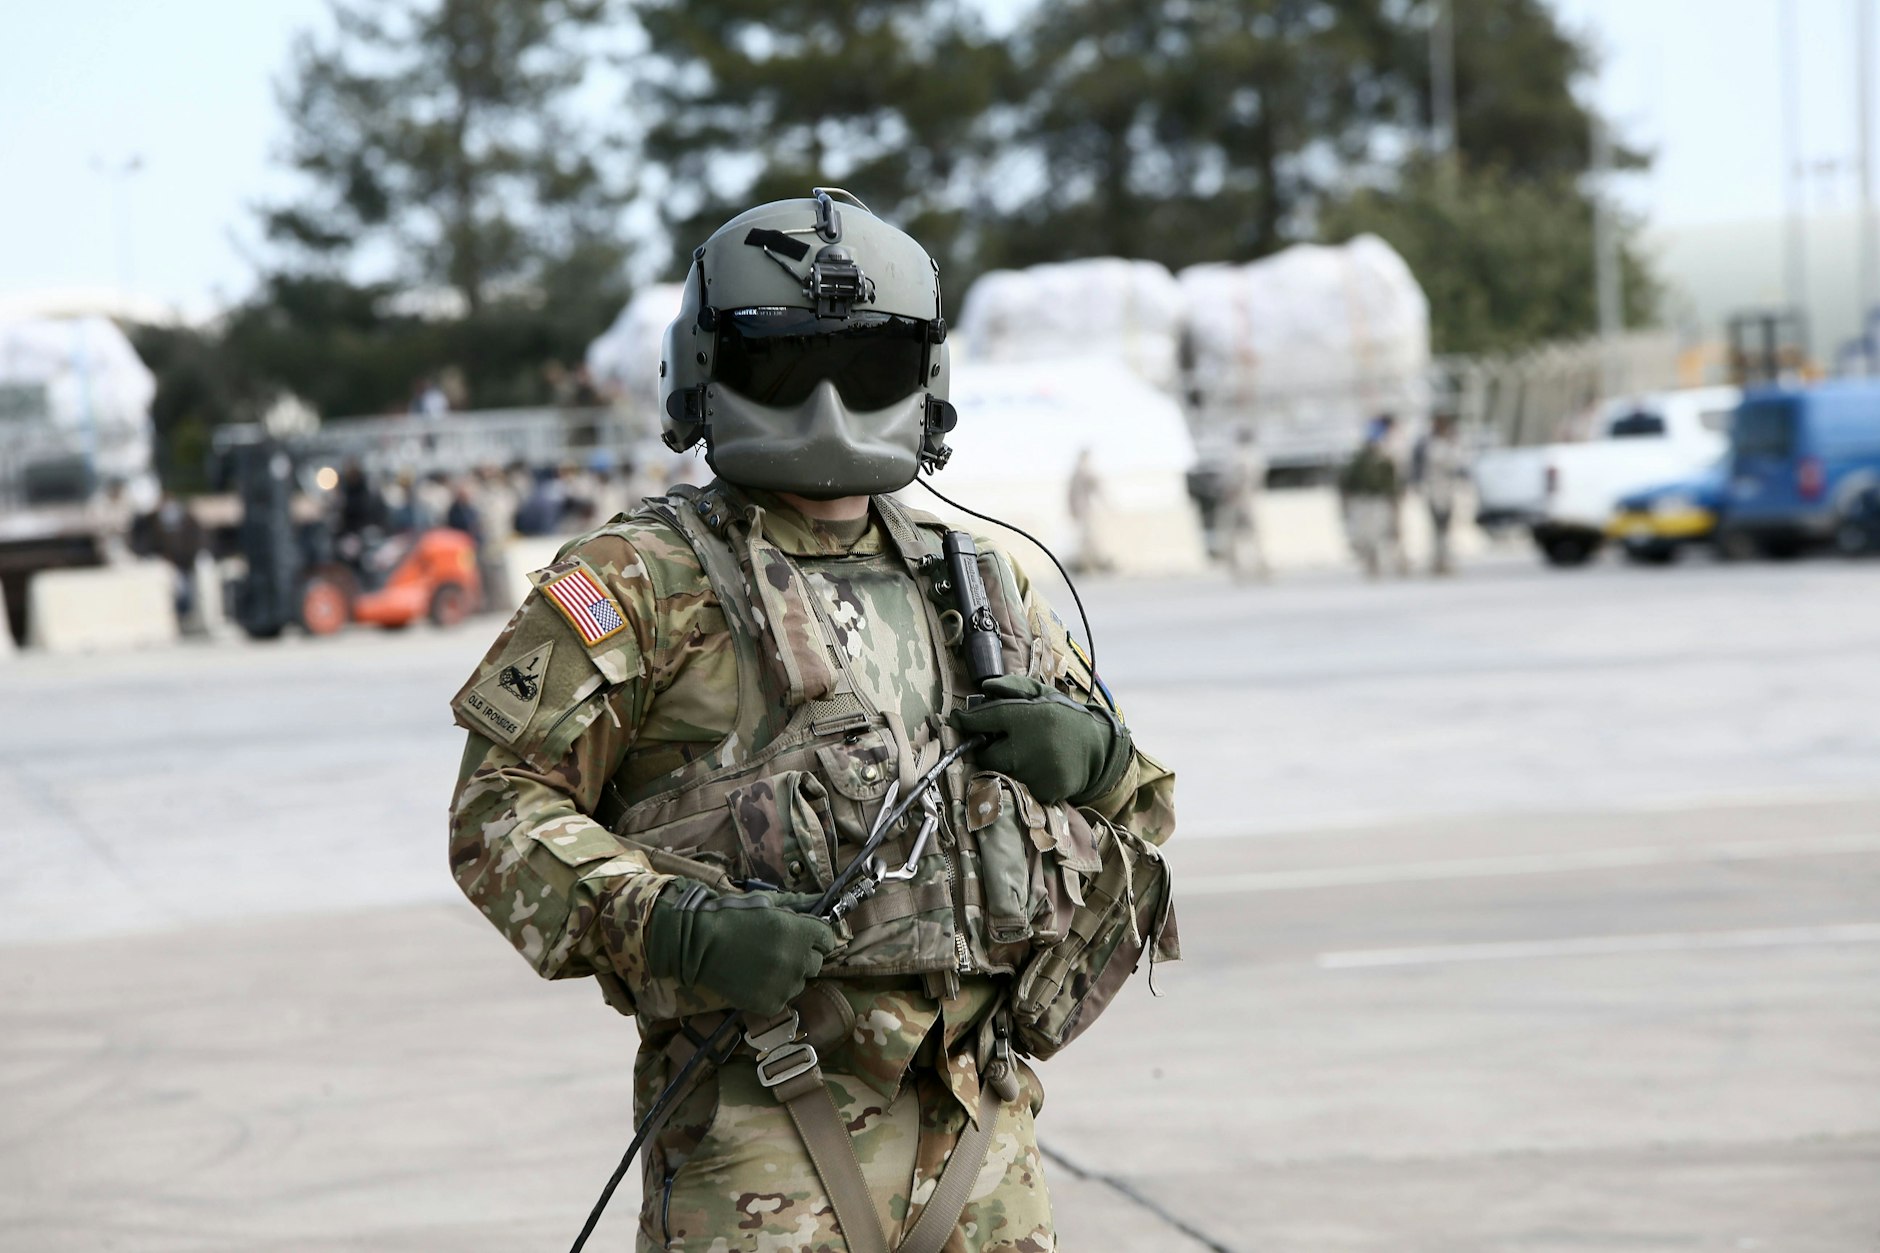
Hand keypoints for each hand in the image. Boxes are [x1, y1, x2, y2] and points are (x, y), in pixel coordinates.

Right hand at [645, 880, 839, 1015]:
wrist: (697, 945)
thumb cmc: (731, 916)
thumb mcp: (766, 901)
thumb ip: (798, 904)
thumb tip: (822, 900)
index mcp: (799, 933)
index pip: (827, 939)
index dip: (814, 936)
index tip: (800, 936)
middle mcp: (797, 961)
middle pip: (816, 963)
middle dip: (802, 955)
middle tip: (777, 950)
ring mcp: (784, 986)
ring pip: (799, 983)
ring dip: (788, 975)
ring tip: (762, 964)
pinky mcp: (770, 1005)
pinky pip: (782, 999)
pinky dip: (772, 992)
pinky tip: (754, 979)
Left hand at [952, 674, 1130, 804]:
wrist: (1100, 746)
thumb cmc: (1065, 717)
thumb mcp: (1041, 694)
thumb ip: (1012, 687)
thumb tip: (984, 687)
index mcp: (1026, 716)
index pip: (981, 720)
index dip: (965, 721)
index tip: (957, 721)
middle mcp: (1028, 745)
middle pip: (985, 756)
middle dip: (988, 750)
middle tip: (1000, 743)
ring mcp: (1036, 772)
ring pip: (1002, 774)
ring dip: (1006, 767)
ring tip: (1025, 755)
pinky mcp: (1045, 791)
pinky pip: (1019, 789)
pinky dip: (1023, 781)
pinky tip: (1038, 769)